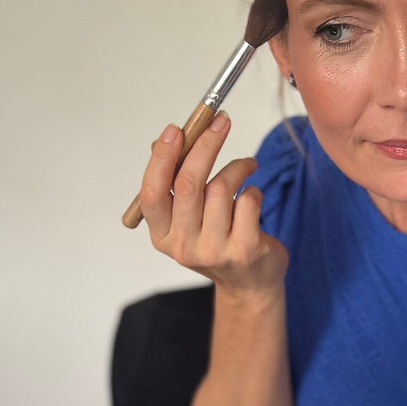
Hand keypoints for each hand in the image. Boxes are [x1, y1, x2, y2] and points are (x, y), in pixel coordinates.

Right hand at [139, 113, 287, 296]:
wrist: (249, 284)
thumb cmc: (218, 241)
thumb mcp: (188, 218)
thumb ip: (174, 183)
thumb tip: (163, 141)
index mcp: (162, 235)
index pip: (152, 192)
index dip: (162, 158)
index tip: (175, 130)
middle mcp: (184, 245)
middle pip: (189, 183)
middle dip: (205, 144)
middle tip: (221, 121)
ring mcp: (214, 250)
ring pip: (222, 188)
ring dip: (238, 167)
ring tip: (247, 166)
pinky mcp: (244, 249)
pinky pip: (248, 201)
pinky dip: (253, 190)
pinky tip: (253, 197)